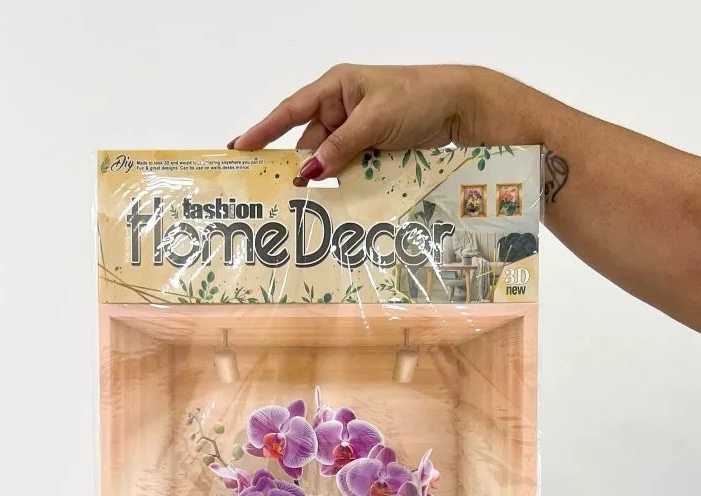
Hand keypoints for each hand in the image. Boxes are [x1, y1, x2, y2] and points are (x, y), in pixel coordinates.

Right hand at [229, 64, 512, 182]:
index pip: (291, 111)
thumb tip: (309, 172)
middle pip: (310, 142)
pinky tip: (336, 200)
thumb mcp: (375, 120)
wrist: (461, 106)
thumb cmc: (418, 96)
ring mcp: (359, 129)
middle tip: (275, 193)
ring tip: (306, 204)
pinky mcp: (374, 148)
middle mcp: (343, 107)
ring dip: (325, 180)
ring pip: (331, 160)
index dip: (264, 130)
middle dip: (298, 166)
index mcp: (337, 87)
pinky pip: (351, 168)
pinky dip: (345, 183)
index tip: (240, 148)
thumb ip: (341, 146)